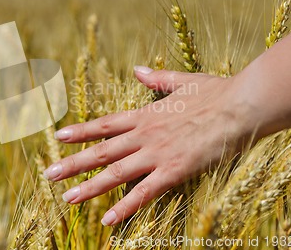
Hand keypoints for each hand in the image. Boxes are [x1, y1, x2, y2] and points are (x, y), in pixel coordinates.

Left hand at [43, 66, 251, 225]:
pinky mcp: (175, 171)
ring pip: (116, 173)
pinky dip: (125, 207)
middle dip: (73, 163)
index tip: (58, 135)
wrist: (241, 105)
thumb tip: (138, 69)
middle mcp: (145, 135)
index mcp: (145, 115)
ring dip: (89, 187)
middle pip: (101, 151)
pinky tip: (108, 220)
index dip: (80, 131)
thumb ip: (156, 79)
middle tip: (48, 173)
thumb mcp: (182, 81)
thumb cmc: (215, 93)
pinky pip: (145, 193)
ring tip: (67, 198)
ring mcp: (157, 154)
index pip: (104, 124)